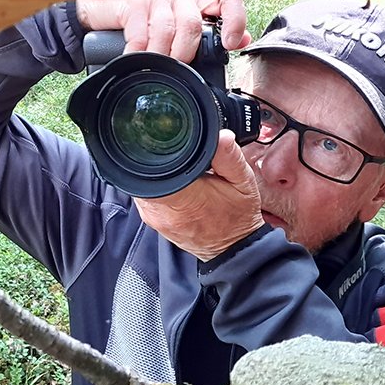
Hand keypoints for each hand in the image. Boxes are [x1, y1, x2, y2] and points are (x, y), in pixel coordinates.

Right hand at [76, 0, 250, 62]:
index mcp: (197, 0)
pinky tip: (137, 61)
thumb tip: (243, 40)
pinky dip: (139, 53)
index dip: (234, 20)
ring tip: (157, 68)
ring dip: (162, 56)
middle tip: (178, 67)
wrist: (103, 13)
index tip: (229, 43)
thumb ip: (209, 34)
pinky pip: (140, 34)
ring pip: (167, 29)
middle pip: (193, 23)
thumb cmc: (146, 23)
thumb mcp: (179, 27)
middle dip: (186, 52)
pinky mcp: (132, 3)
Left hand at [134, 130, 263, 260]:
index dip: (158, 151)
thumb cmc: (238, 218)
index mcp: (184, 199)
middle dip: (157, 159)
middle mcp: (162, 211)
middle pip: (144, 173)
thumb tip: (221, 135)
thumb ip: (230, 157)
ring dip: (156, 173)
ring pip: (141, 183)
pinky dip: (156, 185)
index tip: (170, 144)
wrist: (233, 249)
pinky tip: (174, 184)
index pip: (154, 168)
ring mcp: (154, 217)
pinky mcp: (152, 220)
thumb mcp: (243, 183)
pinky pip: (145, 195)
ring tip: (178, 172)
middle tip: (178, 155)